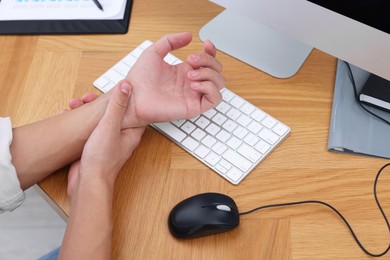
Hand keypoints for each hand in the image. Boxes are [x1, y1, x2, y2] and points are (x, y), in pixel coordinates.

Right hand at [69, 81, 144, 196]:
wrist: (87, 182)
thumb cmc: (102, 159)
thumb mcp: (110, 126)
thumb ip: (118, 106)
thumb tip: (127, 86)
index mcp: (131, 132)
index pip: (133, 110)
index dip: (124, 97)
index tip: (114, 89)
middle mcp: (121, 136)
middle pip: (113, 112)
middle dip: (98, 102)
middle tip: (86, 98)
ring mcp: (107, 141)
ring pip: (99, 119)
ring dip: (86, 110)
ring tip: (74, 105)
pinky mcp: (94, 146)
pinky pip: (88, 128)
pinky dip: (79, 120)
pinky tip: (68, 115)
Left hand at [124, 32, 224, 126]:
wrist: (133, 96)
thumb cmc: (139, 79)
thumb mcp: (154, 52)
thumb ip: (171, 41)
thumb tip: (188, 36)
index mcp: (185, 71)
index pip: (208, 61)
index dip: (212, 52)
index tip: (206, 44)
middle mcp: (191, 83)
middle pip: (216, 70)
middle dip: (208, 61)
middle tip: (191, 60)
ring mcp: (194, 95)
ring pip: (219, 83)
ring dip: (209, 74)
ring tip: (190, 74)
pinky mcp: (194, 107)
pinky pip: (215, 98)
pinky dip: (209, 88)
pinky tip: (194, 84)